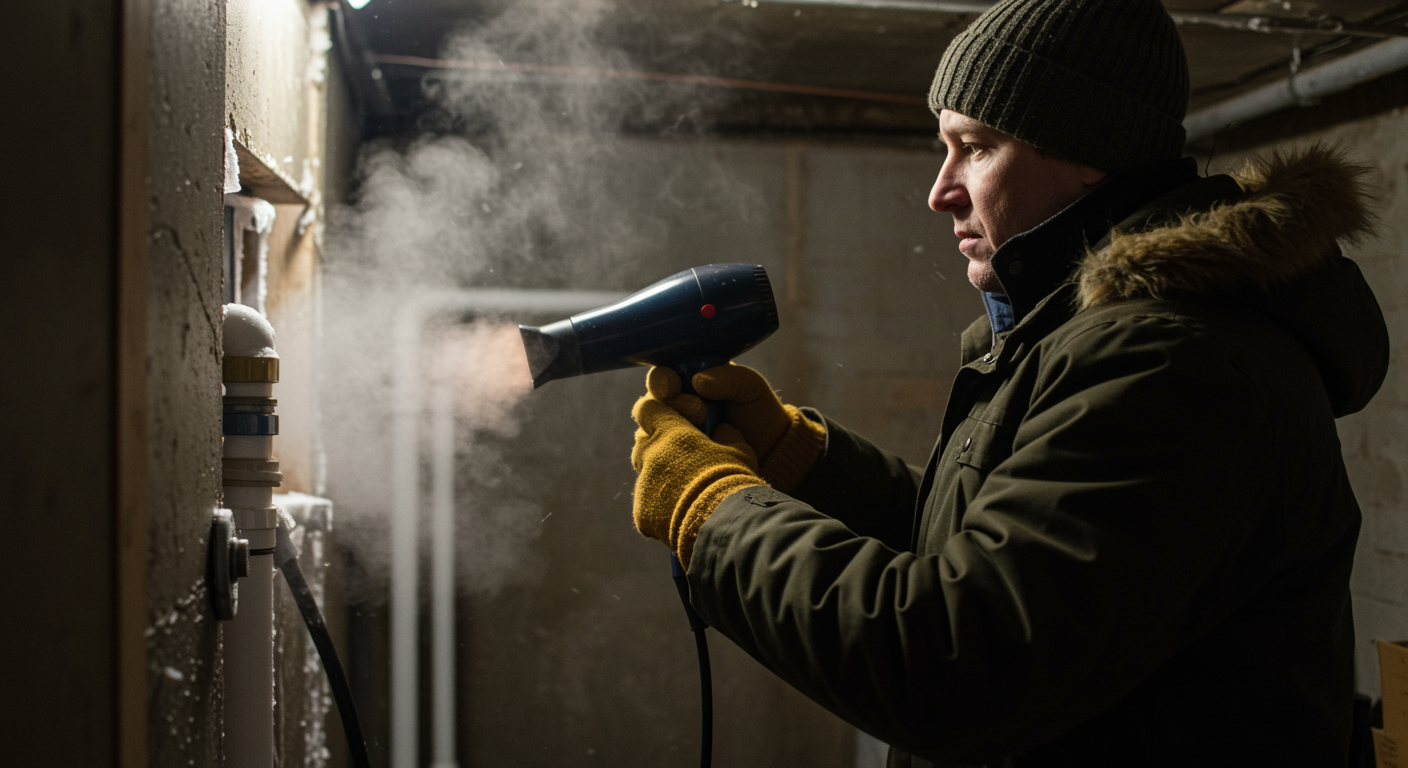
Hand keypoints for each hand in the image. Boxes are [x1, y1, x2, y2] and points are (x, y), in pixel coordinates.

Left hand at [631, 395, 765, 567]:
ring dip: (660, 479)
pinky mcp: (641, 513)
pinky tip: (682, 516)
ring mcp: (643, 485)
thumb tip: (723, 428)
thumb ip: (728, 435)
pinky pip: (647, 505)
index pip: (647, 409)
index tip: (670, 420)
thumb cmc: (731, 480)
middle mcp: (650, 455)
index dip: (657, 414)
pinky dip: (661, 508)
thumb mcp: (740, 451)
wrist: (719, 522)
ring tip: (685, 492)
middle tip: (681, 459)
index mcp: (670, 433)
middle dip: (658, 447)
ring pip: (645, 475)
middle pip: (643, 442)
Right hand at [646, 364, 824, 492]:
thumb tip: (698, 381)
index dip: (662, 381)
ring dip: (668, 436)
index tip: (675, 386)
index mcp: (685, 384)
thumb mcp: (749, 387)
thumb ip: (727, 377)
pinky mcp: (672, 465)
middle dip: (668, 407)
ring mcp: (669, 439)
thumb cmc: (759, 413)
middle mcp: (672, 410)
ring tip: (702, 435)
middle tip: (699, 412)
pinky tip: (691, 458)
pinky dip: (668, 460)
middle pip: (647, 408)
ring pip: (647, 437)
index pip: (661, 379)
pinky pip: (654, 464)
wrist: (771, 454)